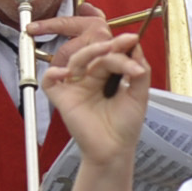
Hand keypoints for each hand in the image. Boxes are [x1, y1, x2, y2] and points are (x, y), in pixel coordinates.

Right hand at [41, 16, 152, 164]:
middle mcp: (90, 78)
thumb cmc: (125, 127)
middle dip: (108, 47)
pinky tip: (66, 73)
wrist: (114, 150)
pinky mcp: (63, 99)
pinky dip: (53, 74)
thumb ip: (141, 73)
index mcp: (107, 76)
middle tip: (122, 43)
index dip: (120, 45)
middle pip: (94, 54)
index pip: (110, 54)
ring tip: (108, 51)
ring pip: (76, 61)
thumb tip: (137, 47)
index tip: (133, 39)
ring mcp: (75, 87)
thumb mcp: (139, 96)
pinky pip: (50, 81)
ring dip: (90, 52)